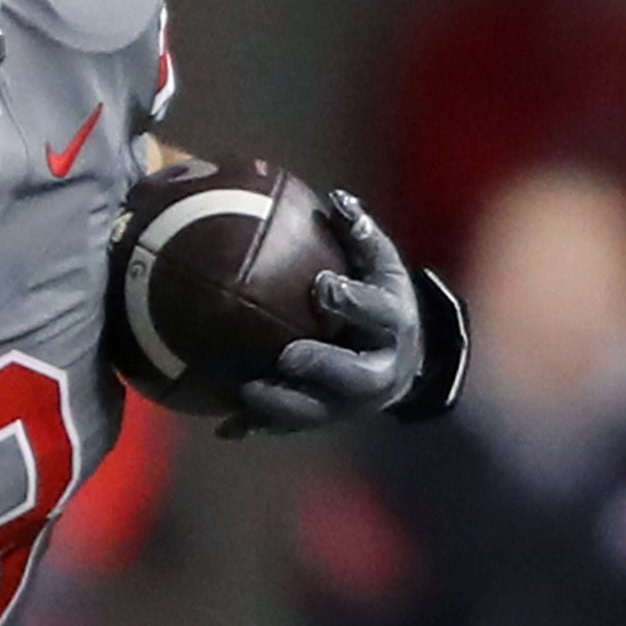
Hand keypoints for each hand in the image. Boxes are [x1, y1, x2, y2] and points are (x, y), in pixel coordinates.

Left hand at [226, 190, 425, 435]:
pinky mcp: (323, 420)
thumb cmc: (381, 302)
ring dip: (280, 405)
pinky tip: (225, 427)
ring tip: (244, 391)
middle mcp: (377, 372)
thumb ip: (361, 236)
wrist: (400, 364)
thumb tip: (336, 198)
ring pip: (316, 412)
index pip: (380, 313)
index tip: (321, 284)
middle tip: (286, 355)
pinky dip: (256, 426)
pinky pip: (287, 428)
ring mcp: (349, 403)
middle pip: (352, 376)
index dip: (353, 301)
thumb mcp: (382, 268)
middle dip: (320, 367)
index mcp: (394, 327)